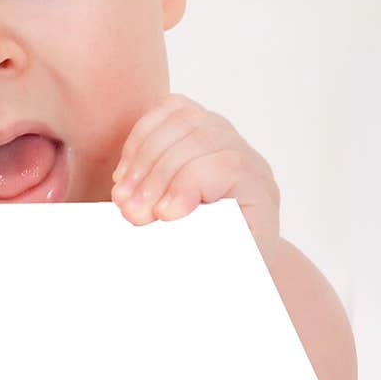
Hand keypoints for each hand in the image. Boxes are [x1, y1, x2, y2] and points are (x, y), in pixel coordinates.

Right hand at [111, 93, 280, 267]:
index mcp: (259, 194)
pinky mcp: (197, 126)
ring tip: (121, 197)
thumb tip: (167, 233)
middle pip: (200, 141)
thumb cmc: (221, 263)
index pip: (228, 167)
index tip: (162, 216)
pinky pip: (167, 112)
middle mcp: (245, 158)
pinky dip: (138, 139)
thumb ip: (202, 252)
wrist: (224, 251)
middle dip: (156, 176)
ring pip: (181, 120)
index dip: (189, 184)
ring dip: (142, 158)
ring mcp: (221, 136)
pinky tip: (124, 174)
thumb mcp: (221, 267)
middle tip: (130, 213)